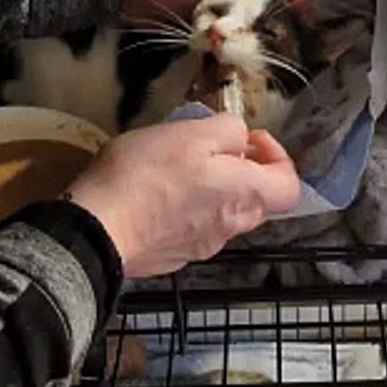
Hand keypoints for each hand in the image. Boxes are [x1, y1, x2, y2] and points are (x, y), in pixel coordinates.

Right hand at [66, 114, 300, 277]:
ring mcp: (201, 247)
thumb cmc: (147, 175)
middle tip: (208, 149)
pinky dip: (184, 209)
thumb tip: (240, 140)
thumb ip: (227, 130)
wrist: (96, 231)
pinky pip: (192, 228)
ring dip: (210, 189)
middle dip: (240, 171)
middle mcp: (231, 228)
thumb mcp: (190, 131)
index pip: (290, 187)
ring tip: (175, 168)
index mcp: (245, 196)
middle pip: (255, 199)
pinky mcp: (173, 256)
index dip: (277, 158)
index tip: (247, 141)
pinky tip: (154, 195)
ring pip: (223, 213)